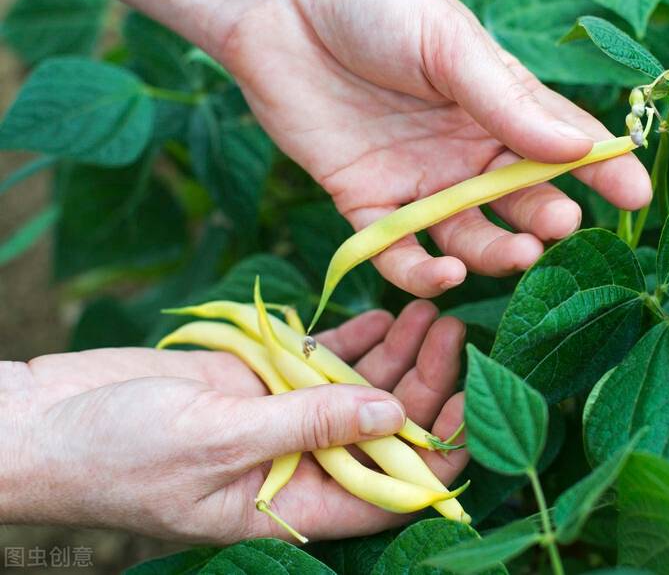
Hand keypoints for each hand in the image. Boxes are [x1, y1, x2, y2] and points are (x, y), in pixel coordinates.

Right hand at [1, 301, 466, 542]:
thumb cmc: (120, 451)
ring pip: (360, 387)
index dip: (436, 455)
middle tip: (452, 332)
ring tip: (431, 310)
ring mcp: (283, 416)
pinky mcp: (263, 378)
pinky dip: (355, 338)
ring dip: (397, 352)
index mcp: (294, 504)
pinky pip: (324, 359)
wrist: (51, 417)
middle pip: (383, 429)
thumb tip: (390, 416)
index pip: (388, 490)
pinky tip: (387, 314)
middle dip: (423, 384)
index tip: (470, 407)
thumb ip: (309, 425)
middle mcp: (299, 463)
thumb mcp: (220, 439)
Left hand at [220, 0, 651, 296]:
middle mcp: (465, 150)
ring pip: (468, 235)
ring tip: (514, 255)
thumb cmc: (372, 4)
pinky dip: (420, 272)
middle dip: (545, 217)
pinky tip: (440, 274)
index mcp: (496, 103)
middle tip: (559, 226)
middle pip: (519, 199)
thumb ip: (505, 99)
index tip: (636, 195)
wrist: (277, 4)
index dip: (601, 169)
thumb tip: (578, 146)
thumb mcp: (447, 42)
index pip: (561, 142)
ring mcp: (419, 182)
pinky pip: (399, 252)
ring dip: (493, 253)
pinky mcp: (366, 204)